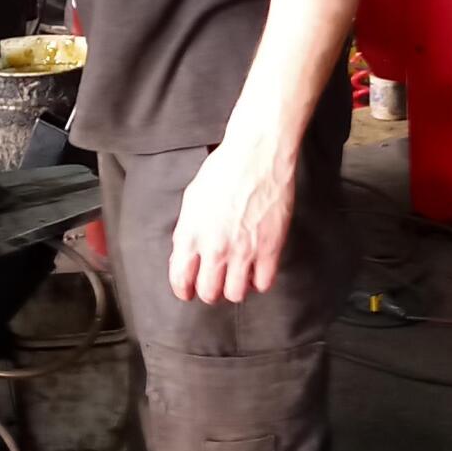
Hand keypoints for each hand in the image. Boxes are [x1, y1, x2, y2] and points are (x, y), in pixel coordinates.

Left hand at [168, 131, 297, 303]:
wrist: (256, 156)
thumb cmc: (223, 171)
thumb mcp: (192, 199)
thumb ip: (186, 232)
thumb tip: (184, 256)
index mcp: (191, 235)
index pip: (181, 280)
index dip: (184, 290)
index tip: (189, 291)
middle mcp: (215, 248)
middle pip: (209, 293)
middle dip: (210, 290)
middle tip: (215, 282)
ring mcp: (243, 251)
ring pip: (236, 294)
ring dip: (235, 288)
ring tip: (237, 275)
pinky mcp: (270, 248)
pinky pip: (263, 283)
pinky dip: (259, 281)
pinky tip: (256, 268)